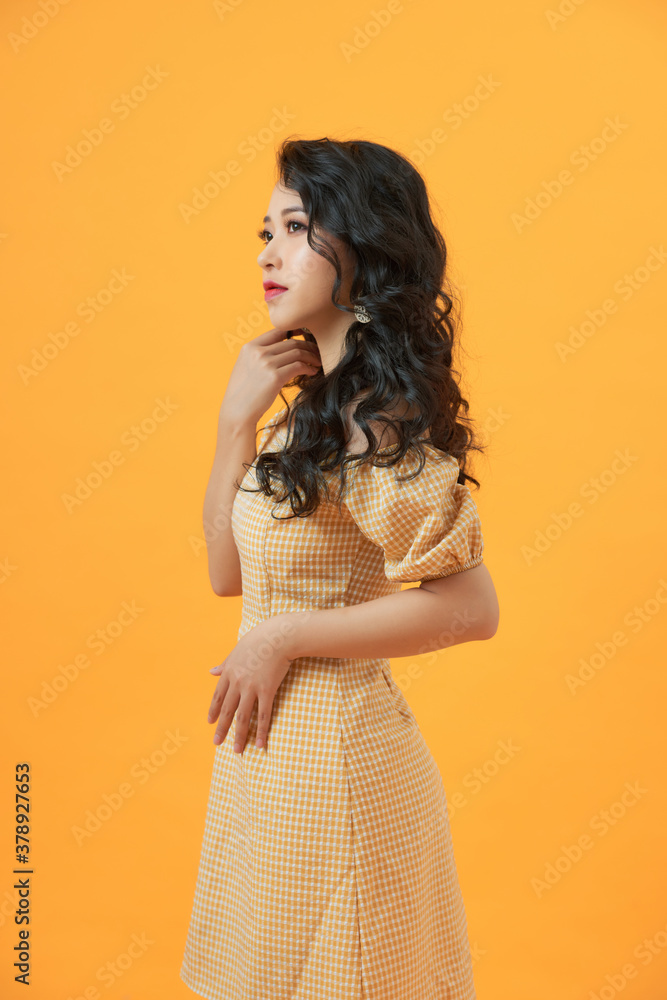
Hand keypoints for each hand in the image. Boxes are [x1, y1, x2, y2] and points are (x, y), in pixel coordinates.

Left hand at [207, 616, 294, 751]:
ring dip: (239, 735)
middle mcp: (237, 682)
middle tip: (217, 742)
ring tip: (237, 750)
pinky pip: (263, 715)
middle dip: (222, 728)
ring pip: (243, 717)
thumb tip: (211, 672)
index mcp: (229, 672)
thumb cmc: (258, 639)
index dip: (214, 711)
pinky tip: (260, 743)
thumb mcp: (237, 650)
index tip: (210, 722)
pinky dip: (261, 731)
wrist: (277, 636)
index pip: (218, 696)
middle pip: (228, 710)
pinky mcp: (267, 691)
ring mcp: (251, 688)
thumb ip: (224, 664)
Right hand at [219, 327, 321, 428]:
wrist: (237, 411)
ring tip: (317, 362)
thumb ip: (258, 356)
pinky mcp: (275, 377)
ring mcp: (266, 364)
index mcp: (249, 347)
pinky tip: (312, 372)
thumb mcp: (245, 367)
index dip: (294, 331)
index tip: (305, 336)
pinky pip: (298, 366)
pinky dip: (309, 368)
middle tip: (316, 352)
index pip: (277, 331)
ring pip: (297, 353)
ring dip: (311, 357)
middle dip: (307, 346)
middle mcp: (257, 352)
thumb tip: (279, 350)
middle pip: (290, 342)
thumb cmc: (242, 393)